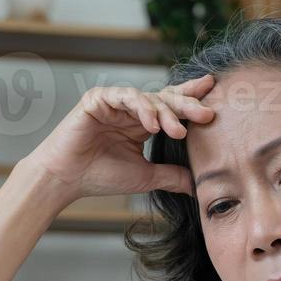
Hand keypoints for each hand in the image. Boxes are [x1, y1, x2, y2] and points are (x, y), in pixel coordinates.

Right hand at [21, 74, 216, 202]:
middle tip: (207, 113)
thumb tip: (199, 184)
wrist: (66, 180)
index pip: (171, 107)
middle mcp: (130, 110)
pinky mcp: (98, 98)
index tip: (214, 100)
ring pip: (148, 97)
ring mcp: (114, 102)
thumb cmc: (100, 177)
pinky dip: (141, 108)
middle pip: (165, 99)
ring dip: (165, 113)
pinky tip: (152, 124)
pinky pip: (126, 96)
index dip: (191, 100)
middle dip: (187, 105)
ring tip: (178, 129)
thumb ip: (172, 176)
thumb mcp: (146, 177)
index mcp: (141, 123)